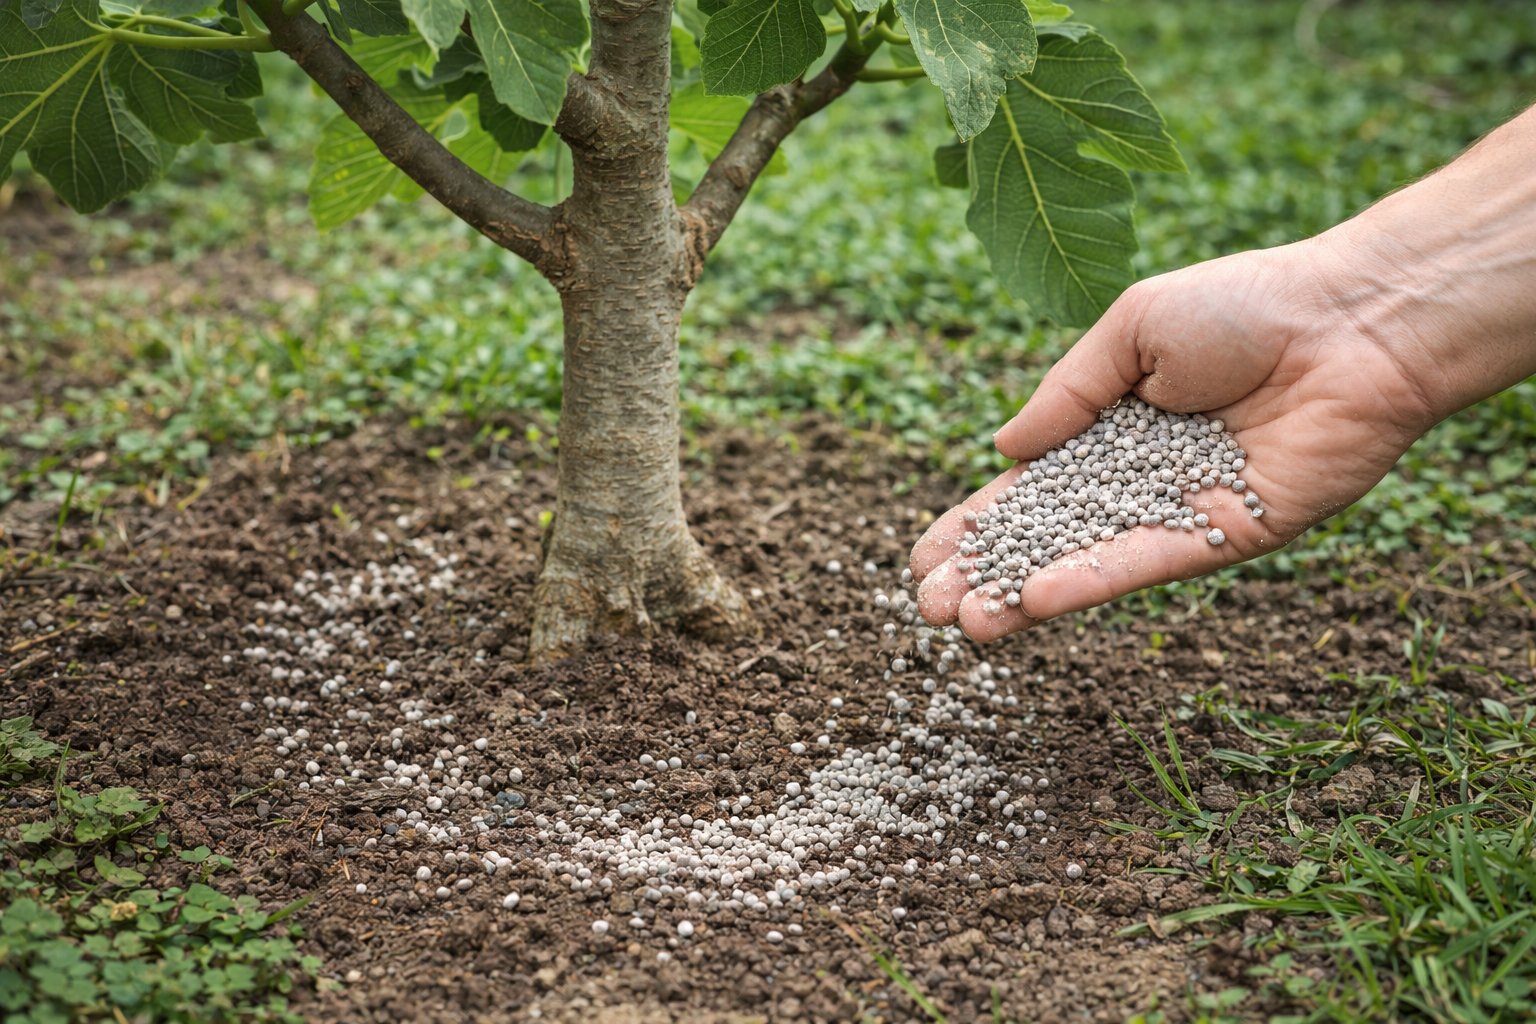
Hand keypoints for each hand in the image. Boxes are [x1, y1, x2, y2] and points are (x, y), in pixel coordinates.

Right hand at [909, 238, 1438, 639]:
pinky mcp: (1226, 535)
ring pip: (1088, 561)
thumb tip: (1003, 450)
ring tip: (964, 624)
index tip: (924, 558)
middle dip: (987, 572)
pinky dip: (1090, 581)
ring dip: (1025, 596)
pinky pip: (1146, 563)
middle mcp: (1141, 477)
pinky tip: (1034, 600)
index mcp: (1112, 426)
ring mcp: (1181, 511)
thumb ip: (1066, 395)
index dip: (977, 523)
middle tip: (928, 608)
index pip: (1030, 487)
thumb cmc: (1243, 305)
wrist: (1350, 322)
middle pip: (1049, 536)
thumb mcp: (1131, 328)